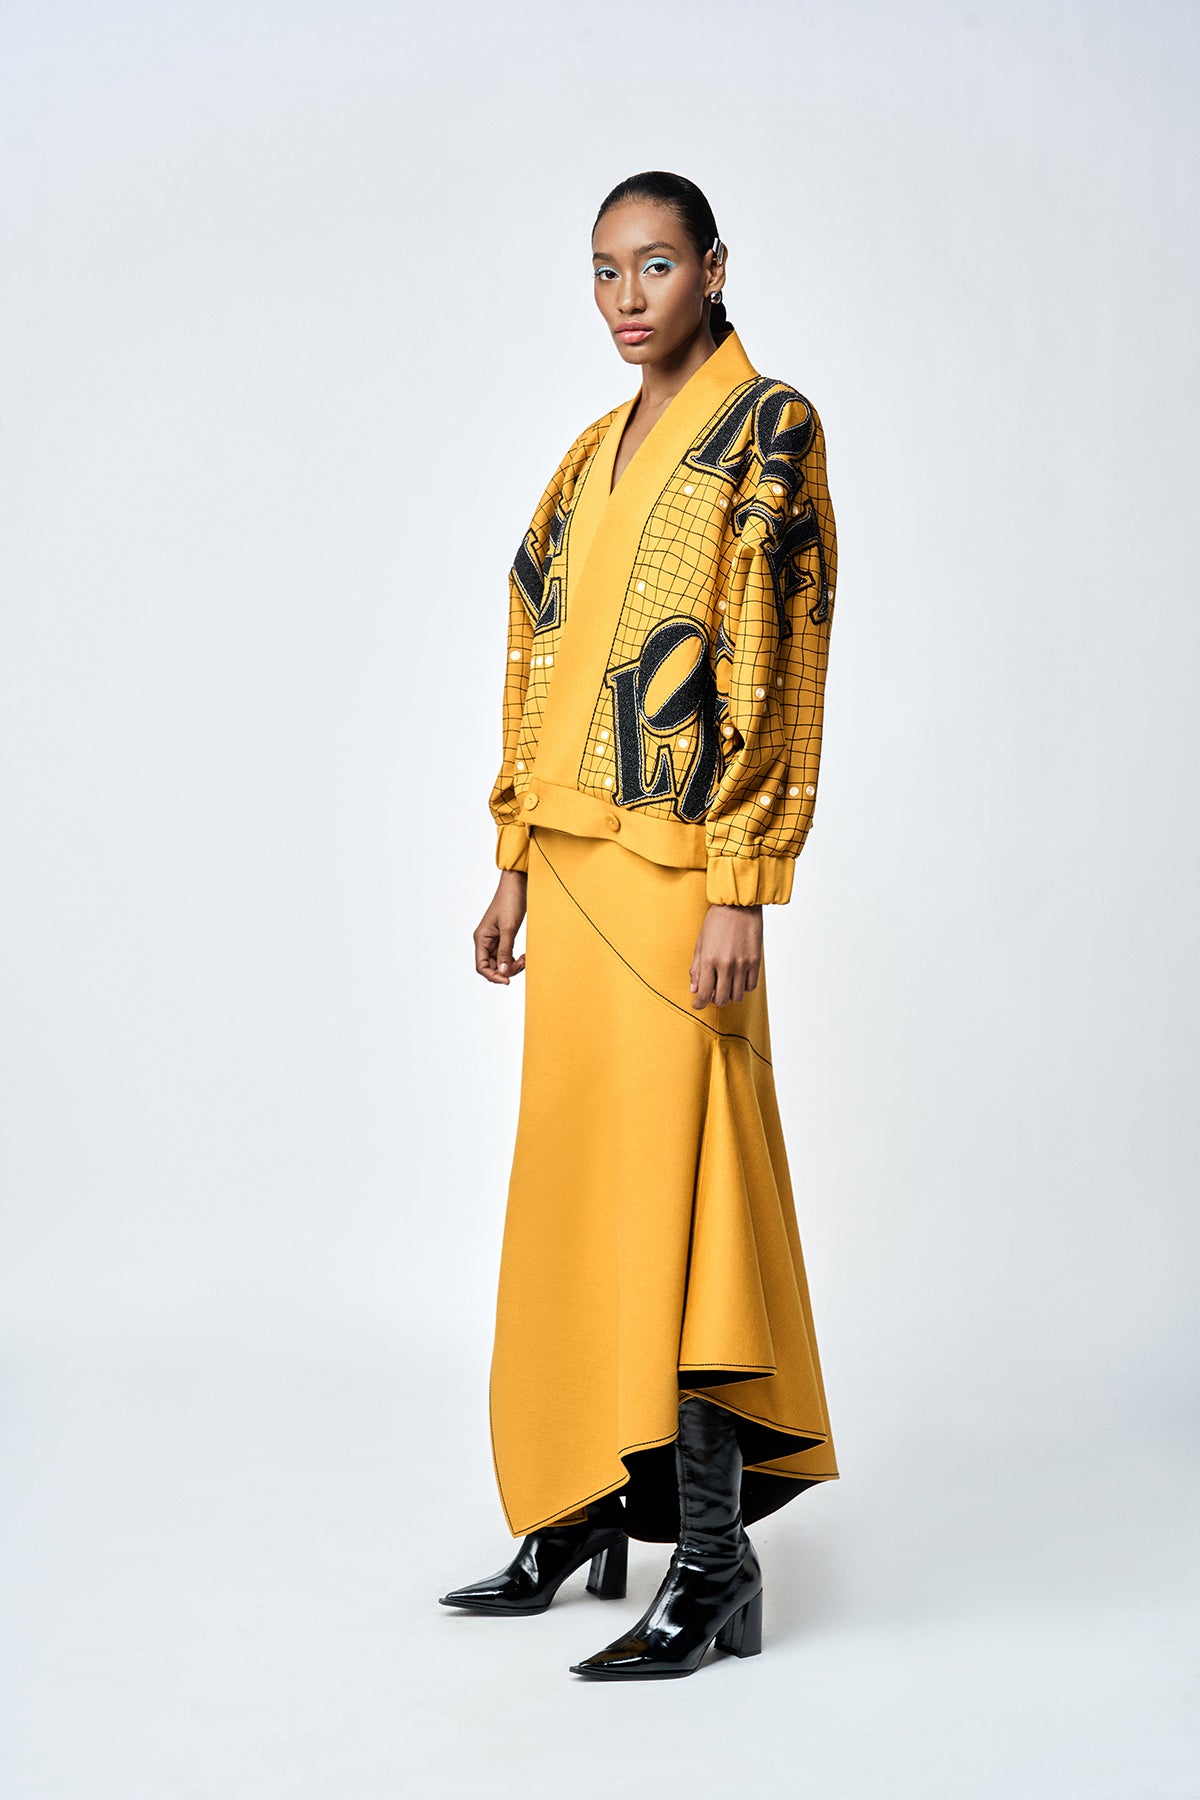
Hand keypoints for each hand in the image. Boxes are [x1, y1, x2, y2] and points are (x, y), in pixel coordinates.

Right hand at [475, 870, 527, 984]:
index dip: (493, 976)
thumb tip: (503, 972)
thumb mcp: (509, 928)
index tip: (507, 981)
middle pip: (491, 966)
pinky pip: (506, 955)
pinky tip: (523, 957)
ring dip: (512, 965)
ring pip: (500, 962)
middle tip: (522, 964)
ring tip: (524, 960)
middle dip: (506, 970)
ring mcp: (494, 939)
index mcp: (481, 938)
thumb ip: (505, 951)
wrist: (518, 885)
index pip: (481, 966)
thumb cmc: (510, 901)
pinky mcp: (504, 936)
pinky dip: (514, 959)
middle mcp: (485, 940)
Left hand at [689, 903, 761, 1008]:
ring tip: (727, 986)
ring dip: (730, 995)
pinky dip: (744, 987)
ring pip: (737, 996)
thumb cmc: (717, 921)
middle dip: (715, 1001)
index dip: (699, 1004)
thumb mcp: (701, 943)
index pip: (704, 994)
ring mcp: (742, 964)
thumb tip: (694, 989)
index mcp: (709, 960)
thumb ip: (697, 968)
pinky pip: (751, 986)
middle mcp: (726, 965)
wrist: (738, 905)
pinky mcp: (755, 961)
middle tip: (713, 994)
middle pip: (722, 999)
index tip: (698, 1005)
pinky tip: (739, 979)